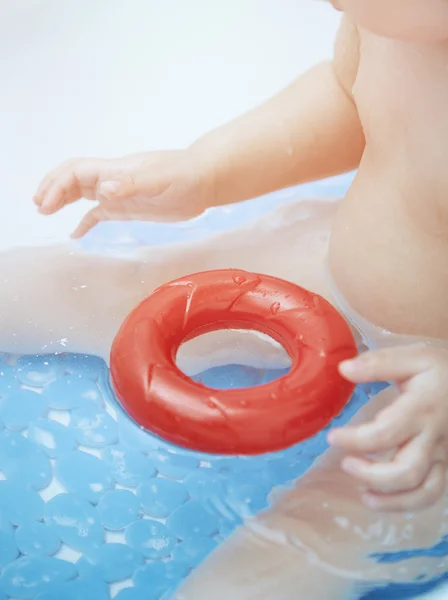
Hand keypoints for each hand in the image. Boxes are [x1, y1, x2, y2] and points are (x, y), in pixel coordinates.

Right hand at [33, 149, 212, 236]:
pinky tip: (76, 234)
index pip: (77, 172)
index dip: (57, 185)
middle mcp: (113, 180)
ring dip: (63, 200)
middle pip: (73, 179)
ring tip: (45, 211)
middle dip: (53, 189)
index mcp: (116, 170)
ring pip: (83, 194)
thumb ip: (132, 184)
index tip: (46, 205)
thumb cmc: (185, 176)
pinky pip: (101, 213)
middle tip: (39, 206)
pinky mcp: (130, 207)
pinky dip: (85, 221)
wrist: (205, 180)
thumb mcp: (160, 179)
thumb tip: (104, 190)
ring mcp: (120, 193)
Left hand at [328, 344, 447, 510]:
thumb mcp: (414, 358)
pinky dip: (407, 504)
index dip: (355, 440)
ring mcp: (443, 455)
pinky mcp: (446, 465)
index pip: (385, 433)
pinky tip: (383, 499)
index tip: (332, 437)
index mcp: (421, 409)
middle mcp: (434, 438)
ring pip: (423, 491)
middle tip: (346, 463)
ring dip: (390, 499)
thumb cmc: (442, 371)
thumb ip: (379, 363)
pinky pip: (432, 493)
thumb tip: (343, 369)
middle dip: (370, 474)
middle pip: (405, 471)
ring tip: (363, 494)